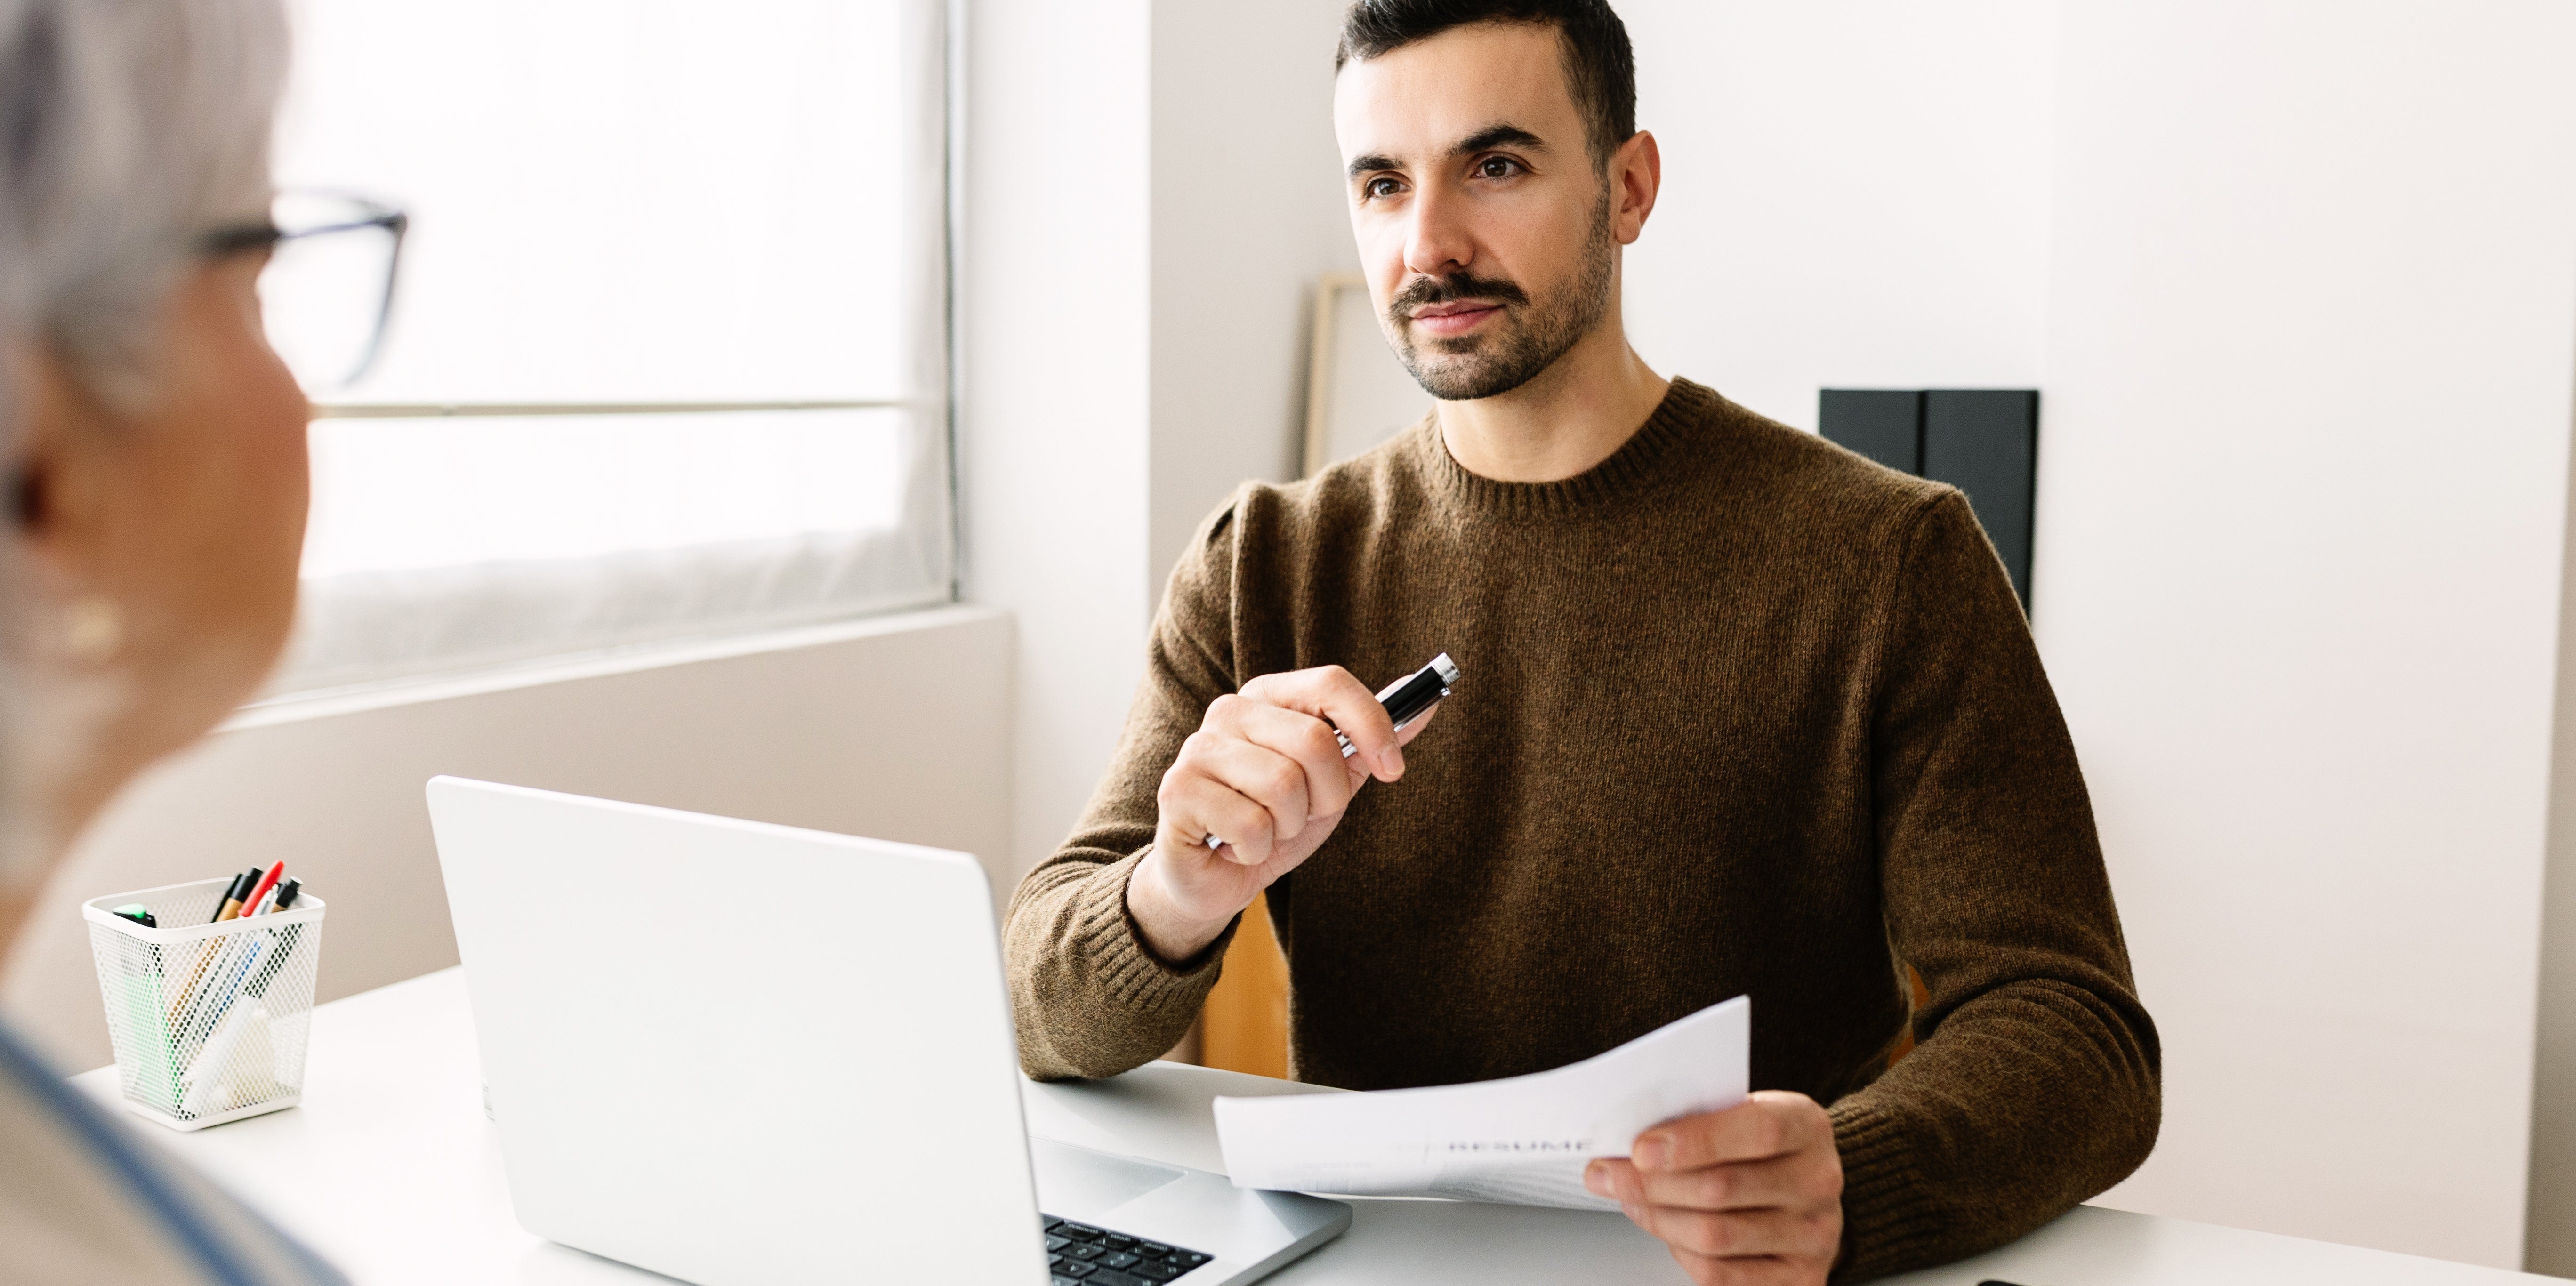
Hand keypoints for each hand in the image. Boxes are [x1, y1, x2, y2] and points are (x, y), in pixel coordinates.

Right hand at [1127, 665, 1441, 960]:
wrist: (1215, 877)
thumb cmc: (1275, 821)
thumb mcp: (1334, 782)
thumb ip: (1373, 743)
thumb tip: (1428, 701)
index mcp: (1270, 696)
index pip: (1330, 683)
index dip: (1373, 725)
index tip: (1394, 770)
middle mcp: (1229, 711)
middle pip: (1314, 741)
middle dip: (1327, 796)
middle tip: (1304, 814)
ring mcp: (1198, 749)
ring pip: (1283, 785)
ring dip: (1290, 826)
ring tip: (1267, 829)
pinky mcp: (1177, 791)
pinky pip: (1251, 824)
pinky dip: (1257, 849)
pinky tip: (1237, 846)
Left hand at [1583, 1092, 1842, 1284]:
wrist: (1808, 1188)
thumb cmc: (1763, 1147)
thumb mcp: (1743, 1113)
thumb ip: (1698, 1120)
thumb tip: (1628, 1142)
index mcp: (1806, 1126)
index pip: (1758, 1130)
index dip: (1695, 1141)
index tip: (1640, 1149)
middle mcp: (1817, 1181)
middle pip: (1722, 1188)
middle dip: (1651, 1184)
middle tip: (1607, 1175)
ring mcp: (1814, 1235)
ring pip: (1714, 1235)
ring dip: (1657, 1218)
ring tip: (1629, 1200)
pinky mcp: (1799, 1277)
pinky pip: (1721, 1274)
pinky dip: (1681, 1254)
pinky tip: (1665, 1231)